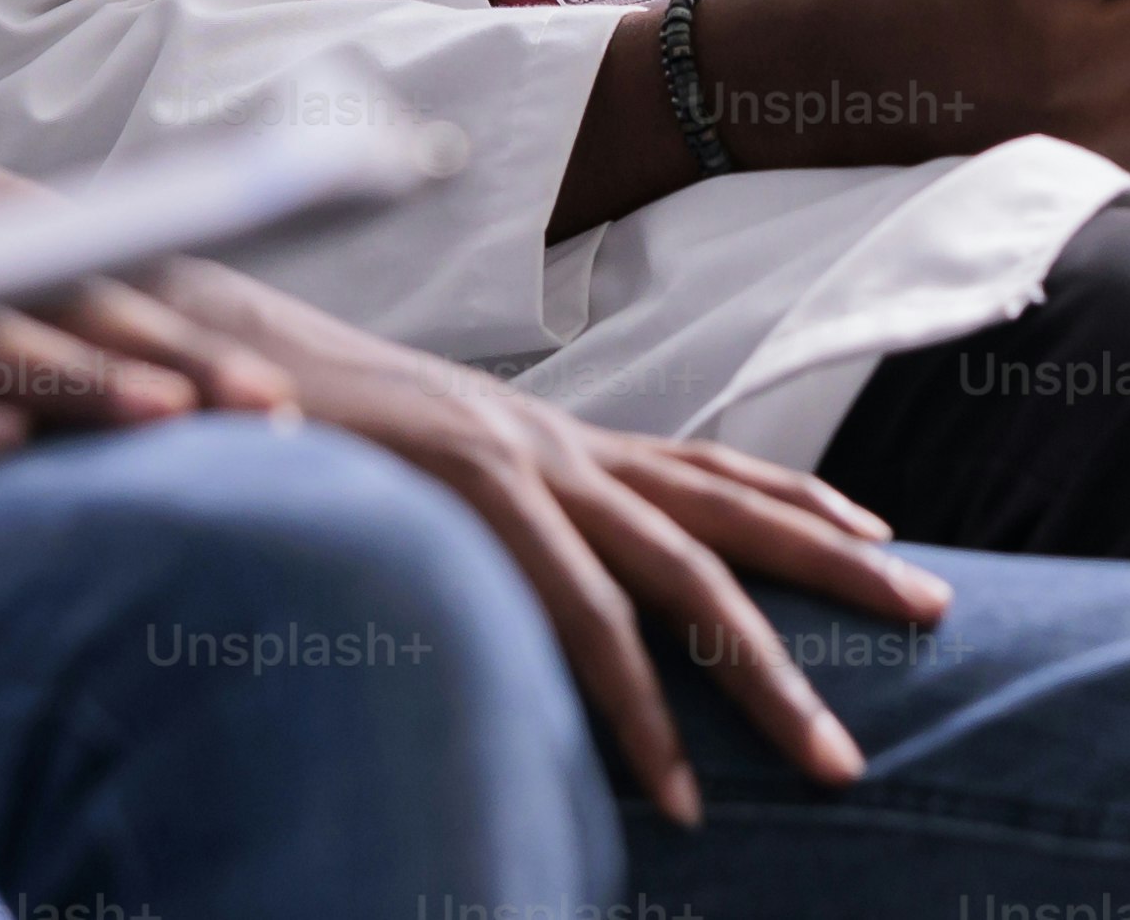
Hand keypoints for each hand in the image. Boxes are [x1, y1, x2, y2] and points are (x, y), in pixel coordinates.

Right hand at [112, 258, 948, 827]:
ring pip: (683, 580)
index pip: (697, 467)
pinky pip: (581, 618)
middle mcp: (552, 445)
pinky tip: (675, 790)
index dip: (793, 503)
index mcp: (539, 439)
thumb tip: (494, 571)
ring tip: (836, 766)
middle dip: (839, 571)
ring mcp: (521, 468)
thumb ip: (456, 512)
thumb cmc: (282, 412)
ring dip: (767, 681)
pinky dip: (639, 709)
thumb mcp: (391, 469)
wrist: (190, 339)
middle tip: (939, 619)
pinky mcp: (475, 498)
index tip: (880, 543)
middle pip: (727, 511)